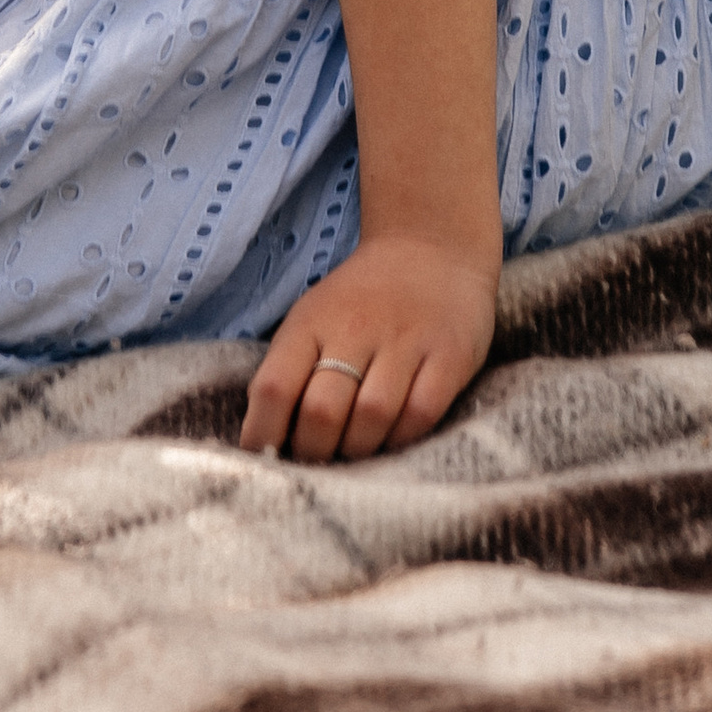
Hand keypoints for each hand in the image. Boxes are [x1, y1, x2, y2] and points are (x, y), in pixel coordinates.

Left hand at [239, 234, 496, 462]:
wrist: (430, 250)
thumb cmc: (359, 301)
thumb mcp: (313, 318)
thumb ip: (290, 371)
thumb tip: (263, 441)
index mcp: (311, 321)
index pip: (274, 386)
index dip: (262, 432)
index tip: (263, 459)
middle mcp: (356, 328)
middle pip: (322, 411)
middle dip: (314, 451)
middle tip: (317, 461)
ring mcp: (405, 341)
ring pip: (372, 418)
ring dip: (358, 449)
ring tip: (354, 451)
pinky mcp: (449, 355)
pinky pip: (421, 413)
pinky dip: (403, 437)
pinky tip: (394, 435)